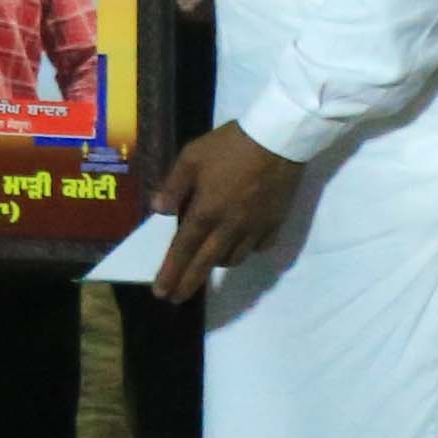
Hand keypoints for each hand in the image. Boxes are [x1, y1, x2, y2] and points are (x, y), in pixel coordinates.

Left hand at [150, 123, 306, 297]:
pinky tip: (243, 244)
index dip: (171, 273)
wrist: (278, 138)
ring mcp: (255, 228)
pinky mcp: (276, 223)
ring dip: (218, 264)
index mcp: (206, 212)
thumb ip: (174, 186)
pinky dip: (248, 250)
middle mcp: (229, 228)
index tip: (160, 292)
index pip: (183, 250)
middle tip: (176, 299)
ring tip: (208, 262)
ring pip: (234, 258)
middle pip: (206, 264)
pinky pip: (259, 247)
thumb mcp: (192, 157)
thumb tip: (159, 211)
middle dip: (189, 284)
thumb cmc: (230, 145)